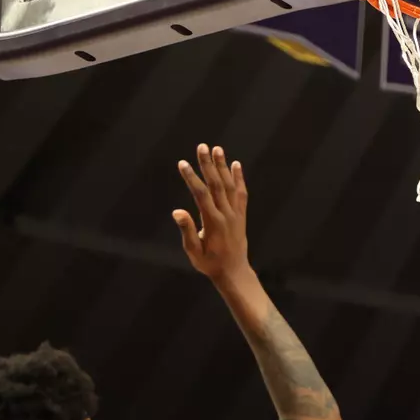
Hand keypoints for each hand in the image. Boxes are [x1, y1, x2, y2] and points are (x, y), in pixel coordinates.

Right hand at [173, 144, 250, 281]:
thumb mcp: (194, 251)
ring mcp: (236, 215)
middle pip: (217, 185)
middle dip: (208, 165)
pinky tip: (235, 165)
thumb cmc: (210, 263)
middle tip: (202, 146)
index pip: (201, 195)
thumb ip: (187, 231)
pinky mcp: (241, 216)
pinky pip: (241, 194)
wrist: (234, 272)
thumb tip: (177, 212)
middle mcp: (227, 215)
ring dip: (223, 167)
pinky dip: (239, 179)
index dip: (192, 178)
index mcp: (213, 223)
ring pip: (230, 186)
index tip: (182, 163)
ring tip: (217, 149)